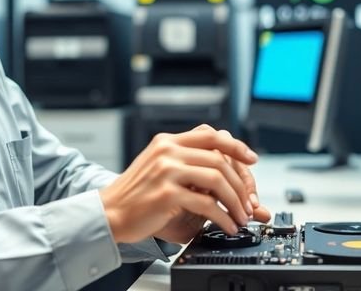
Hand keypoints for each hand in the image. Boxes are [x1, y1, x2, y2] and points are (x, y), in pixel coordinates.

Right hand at [100, 125, 263, 243]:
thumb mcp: (158, 166)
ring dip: (236, 201)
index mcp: (167, 142)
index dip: (235, 146)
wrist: (109, 212)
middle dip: (241, 184)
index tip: (251, 159)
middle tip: (249, 202)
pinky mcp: (167, 194)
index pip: (211, 134)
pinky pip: (206, 203)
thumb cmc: (135, 194)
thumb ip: (185, 161)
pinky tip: (226, 225)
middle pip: (219, 159)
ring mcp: (167, 171)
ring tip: (241, 216)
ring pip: (217, 179)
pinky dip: (222, 217)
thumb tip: (222, 169)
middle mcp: (167, 151)